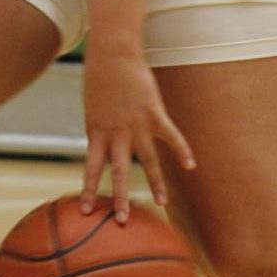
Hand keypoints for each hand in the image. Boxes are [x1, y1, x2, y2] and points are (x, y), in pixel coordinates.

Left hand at [81, 48, 194, 219]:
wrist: (112, 54)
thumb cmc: (100, 78)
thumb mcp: (94, 108)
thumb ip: (101, 127)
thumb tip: (103, 140)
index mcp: (96, 133)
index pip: (91, 168)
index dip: (89, 190)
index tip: (85, 211)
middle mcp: (116, 134)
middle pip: (118, 172)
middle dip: (120, 198)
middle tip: (122, 222)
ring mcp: (136, 125)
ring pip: (147, 161)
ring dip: (156, 183)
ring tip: (162, 204)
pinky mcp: (154, 113)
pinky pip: (171, 137)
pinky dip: (182, 150)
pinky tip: (191, 166)